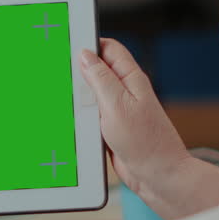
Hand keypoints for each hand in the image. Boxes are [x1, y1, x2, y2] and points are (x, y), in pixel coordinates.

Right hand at [79, 38, 190, 194]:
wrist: (156, 176)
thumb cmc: (145, 142)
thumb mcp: (117, 104)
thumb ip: (100, 79)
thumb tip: (86, 56)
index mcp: (131, 78)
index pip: (108, 48)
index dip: (89, 43)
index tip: (68, 46)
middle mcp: (125, 91)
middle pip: (97, 70)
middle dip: (79, 71)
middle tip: (62, 76)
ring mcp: (118, 109)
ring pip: (91, 94)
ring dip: (79, 97)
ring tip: (66, 101)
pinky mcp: (110, 127)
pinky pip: (91, 114)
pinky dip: (81, 115)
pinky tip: (72, 119)